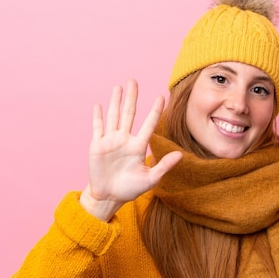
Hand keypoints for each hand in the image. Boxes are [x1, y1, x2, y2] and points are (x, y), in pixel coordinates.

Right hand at [80, 80, 181, 220]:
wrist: (109, 196)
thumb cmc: (130, 189)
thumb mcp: (150, 180)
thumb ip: (164, 166)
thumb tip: (180, 155)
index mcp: (139, 146)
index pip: (148, 124)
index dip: (155, 111)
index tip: (161, 96)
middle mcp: (125, 140)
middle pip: (129, 114)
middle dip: (132, 97)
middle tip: (134, 81)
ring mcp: (110, 141)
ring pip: (114, 116)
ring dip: (115, 101)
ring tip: (118, 87)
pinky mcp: (97, 145)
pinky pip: (97, 128)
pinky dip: (98, 117)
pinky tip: (99, 105)